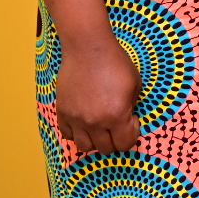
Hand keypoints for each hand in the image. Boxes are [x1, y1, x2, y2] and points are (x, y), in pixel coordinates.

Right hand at [56, 34, 141, 153]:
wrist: (88, 48)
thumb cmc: (115, 62)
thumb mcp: (135, 84)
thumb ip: (131, 107)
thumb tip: (127, 120)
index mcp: (116, 115)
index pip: (125, 144)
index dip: (131, 134)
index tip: (131, 120)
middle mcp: (95, 122)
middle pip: (105, 149)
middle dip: (115, 139)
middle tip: (117, 123)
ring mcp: (76, 119)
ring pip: (85, 146)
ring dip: (95, 140)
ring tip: (100, 125)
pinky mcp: (63, 113)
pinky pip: (68, 135)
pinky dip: (78, 132)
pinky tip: (85, 120)